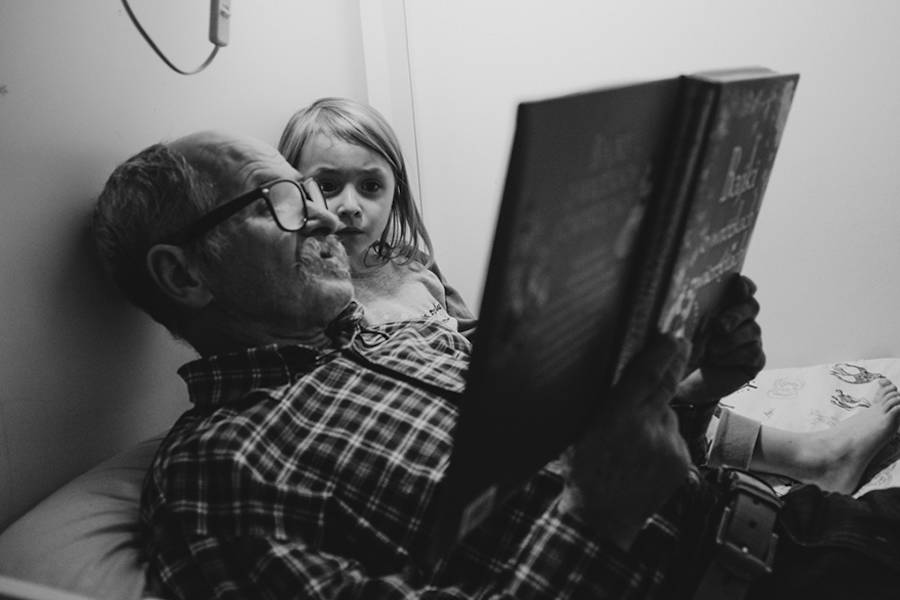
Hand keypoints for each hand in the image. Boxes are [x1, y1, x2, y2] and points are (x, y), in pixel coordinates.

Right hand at [560, 334, 691, 549]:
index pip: (645, 374)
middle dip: (675, 360)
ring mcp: (668, 445)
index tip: (672, 335)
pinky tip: (645, 454)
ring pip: (668, 413)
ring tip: (634, 438)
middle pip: (667, 383)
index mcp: (615, 418)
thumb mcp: (581, 430)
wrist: (601, 518)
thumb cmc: (583, 471)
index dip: (661, 351)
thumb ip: (605, 403)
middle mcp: (645, 428)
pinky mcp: (682, 460)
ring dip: (657, 414)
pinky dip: (663, 436)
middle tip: (680, 341)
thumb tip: (625, 371)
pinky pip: (674, 435)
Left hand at [686, 275, 765, 400]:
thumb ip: (694, 313)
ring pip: (752, 330)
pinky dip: (733, 356)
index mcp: (725, 305)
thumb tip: (697, 304)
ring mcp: (751, 339)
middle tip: (719, 326)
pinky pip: (753, 353)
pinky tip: (717, 361)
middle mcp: (743, 319)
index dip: (744, 285)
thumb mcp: (685, 329)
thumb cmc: (684, 350)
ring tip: (710, 350)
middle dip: (735, 314)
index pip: (744, 288)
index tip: (738, 282)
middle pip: (751, 306)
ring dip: (729, 341)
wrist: (686, 381)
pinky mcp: (755, 359)